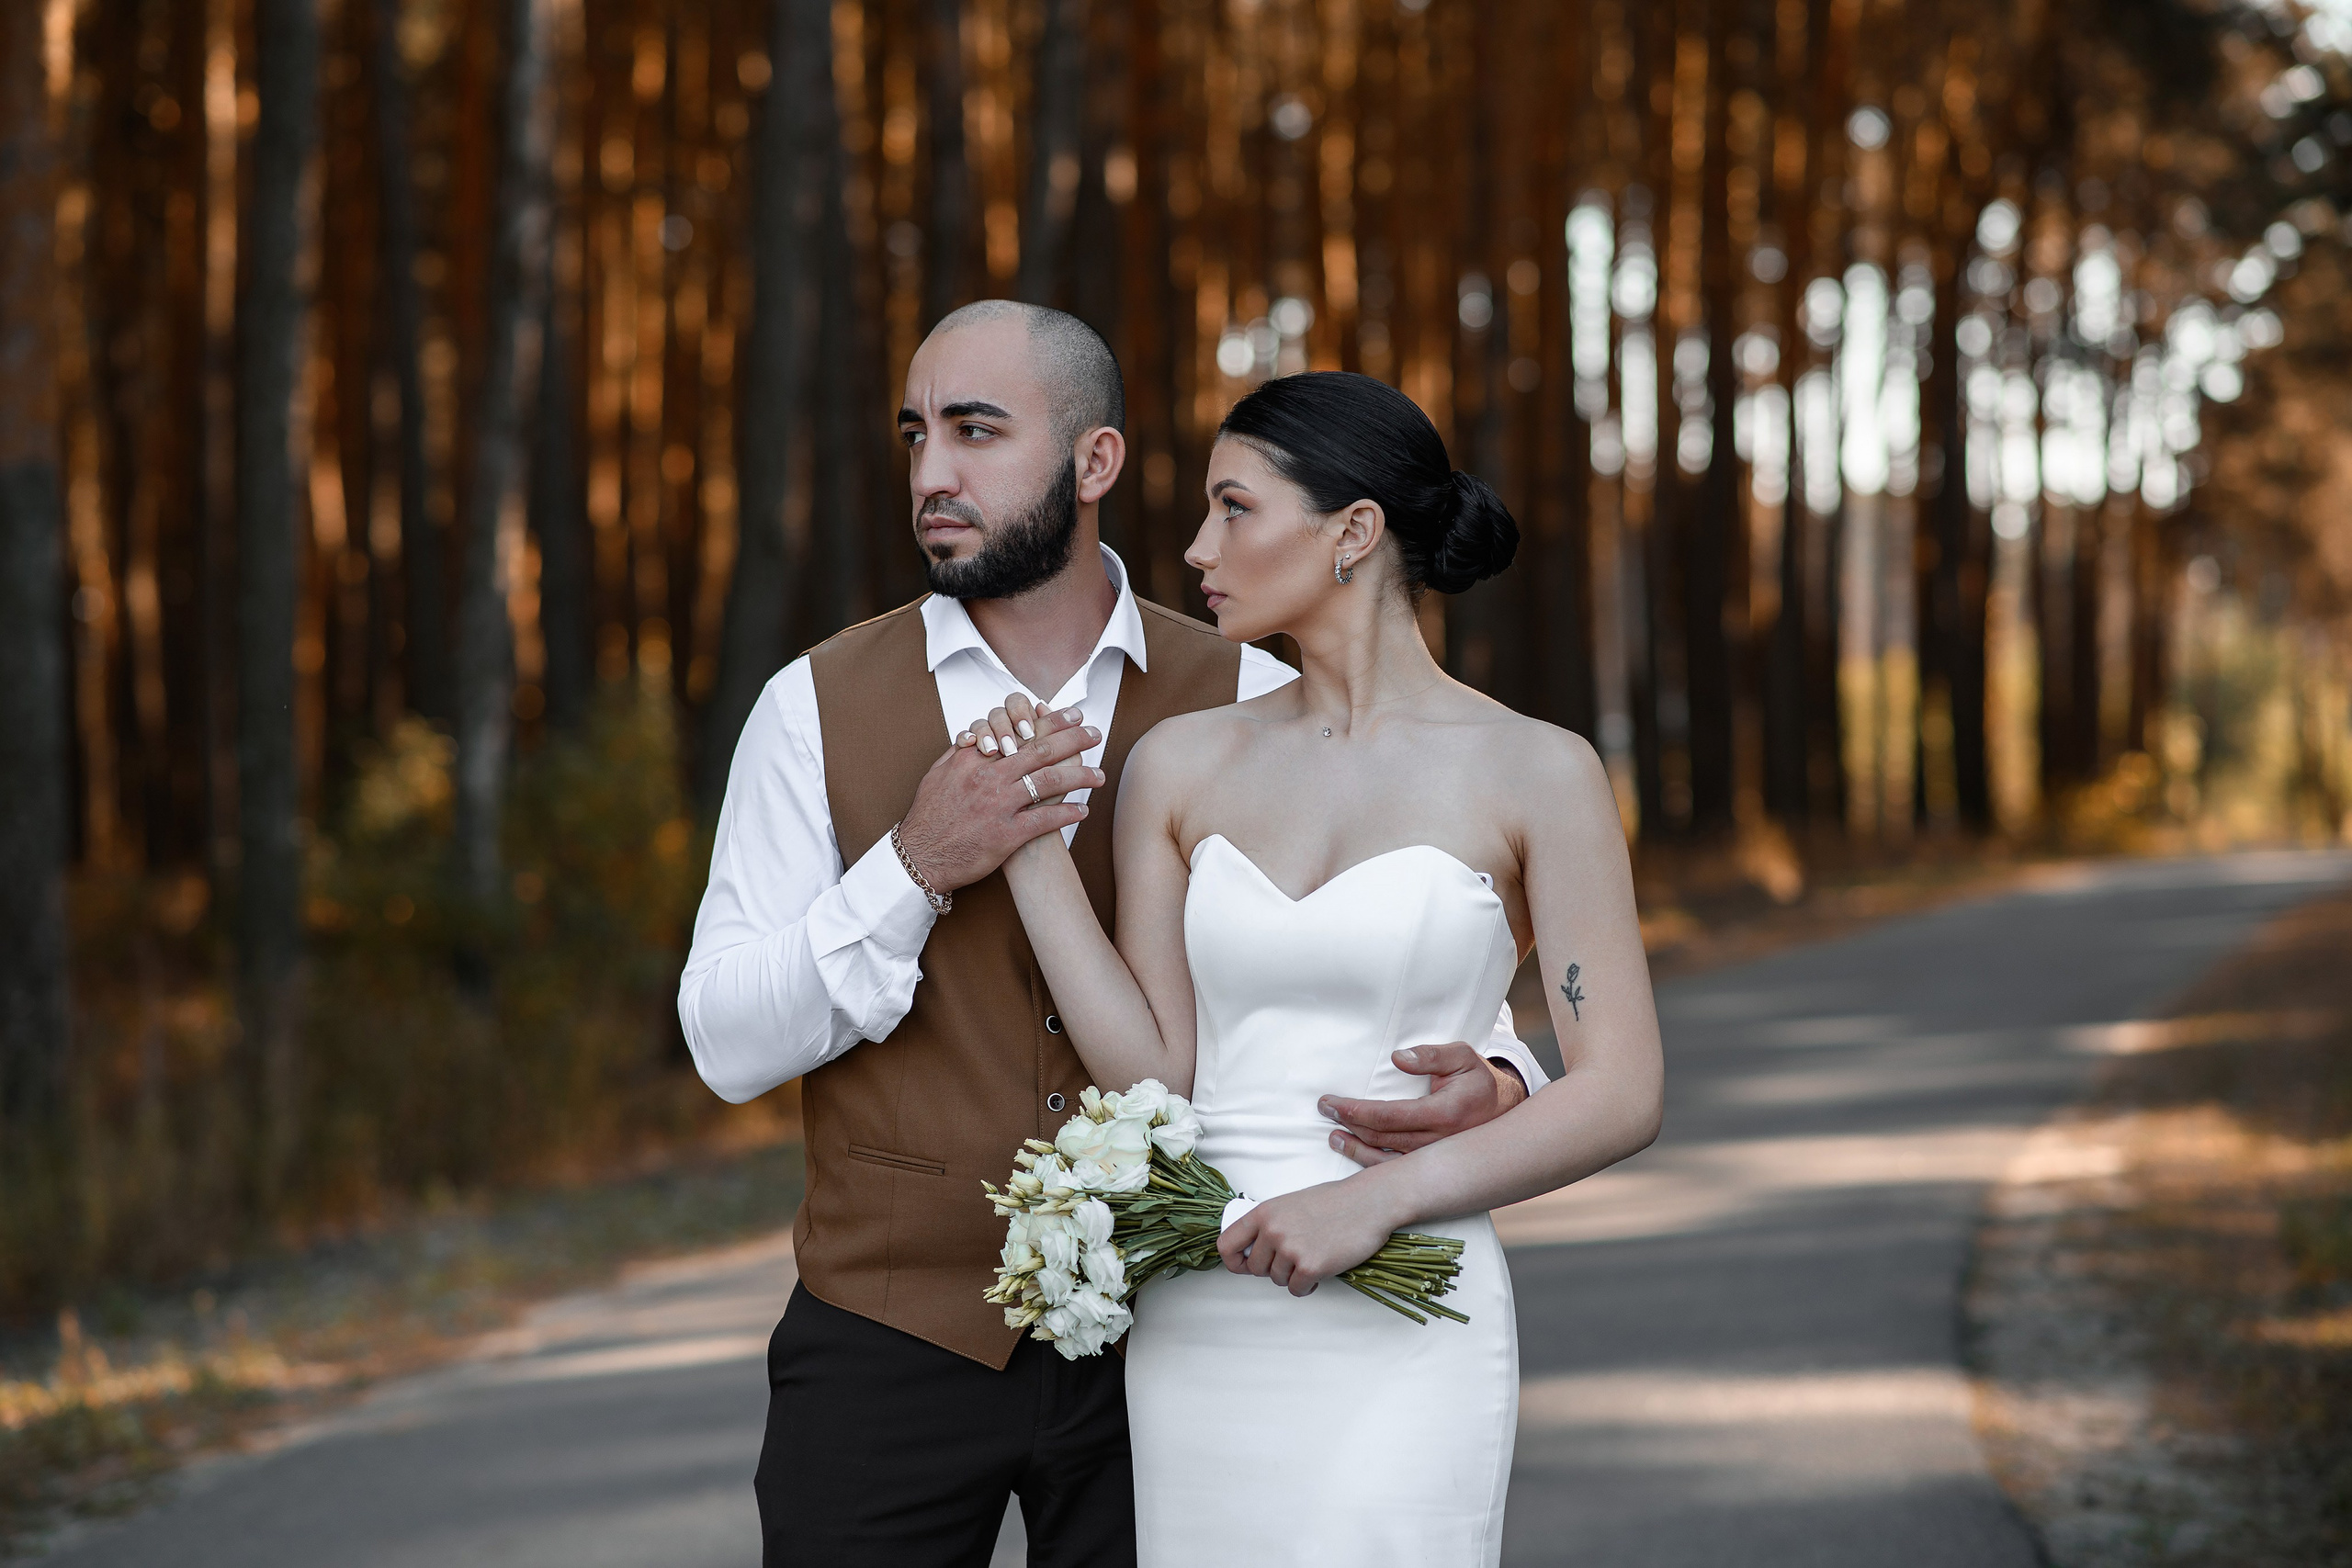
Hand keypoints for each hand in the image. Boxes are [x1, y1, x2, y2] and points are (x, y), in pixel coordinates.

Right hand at [896, 706, 1103, 892]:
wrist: (919, 857)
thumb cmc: (928, 817)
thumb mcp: (937, 775)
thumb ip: (959, 754)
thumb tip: (974, 737)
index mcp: (974, 760)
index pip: (1019, 733)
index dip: (1051, 722)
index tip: (1072, 715)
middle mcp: (989, 778)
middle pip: (1042, 751)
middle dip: (1074, 740)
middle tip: (1095, 733)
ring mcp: (999, 806)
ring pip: (1049, 782)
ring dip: (1080, 776)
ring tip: (1100, 775)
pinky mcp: (1007, 835)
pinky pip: (1045, 820)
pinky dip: (1067, 814)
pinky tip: (1083, 810)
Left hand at [1215, 1178, 1399, 1296]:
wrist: (1369, 1202)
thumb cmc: (1335, 1201)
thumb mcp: (1292, 1204)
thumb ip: (1271, 1224)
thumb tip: (1256, 1248)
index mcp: (1264, 1212)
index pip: (1227, 1245)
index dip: (1234, 1260)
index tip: (1245, 1264)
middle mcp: (1273, 1230)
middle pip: (1254, 1268)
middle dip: (1272, 1269)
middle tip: (1292, 1260)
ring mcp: (1291, 1249)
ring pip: (1277, 1280)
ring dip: (1293, 1276)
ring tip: (1311, 1259)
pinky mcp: (1310, 1266)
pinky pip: (1296, 1290)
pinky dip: (1307, 1286)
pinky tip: (1319, 1272)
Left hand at [1320, 1042, 1525, 1167]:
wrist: (1505, 1112)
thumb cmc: (1479, 1081)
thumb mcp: (1463, 1057)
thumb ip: (1431, 1055)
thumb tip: (1397, 1058)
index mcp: (1445, 1114)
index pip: (1389, 1116)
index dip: (1355, 1110)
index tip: (1331, 1102)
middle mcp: (1438, 1142)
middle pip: (1382, 1139)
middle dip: (1349, 1124)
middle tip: (1326, 1110)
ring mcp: (1435, 1159)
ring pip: (1387, 1161)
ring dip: (1355, 1150)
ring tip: (1333, 1136)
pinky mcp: (1432, 1166)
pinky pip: (1397, 1171)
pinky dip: (1371, 1165)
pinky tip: (1355, 1154)